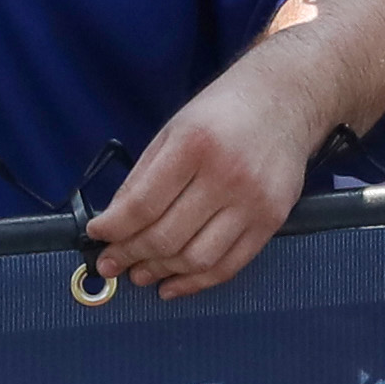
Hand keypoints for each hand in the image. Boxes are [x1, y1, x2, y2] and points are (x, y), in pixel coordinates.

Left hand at [87, 83, 316, 297]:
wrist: (286, 99)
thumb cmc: (225, 112)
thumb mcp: (173, 129)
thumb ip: (143, 176)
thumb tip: (114, 222)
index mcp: (195, 145)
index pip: (143, 204)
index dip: (114, 228)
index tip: (97, 235)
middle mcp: (227, 175)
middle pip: (167, 236)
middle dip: (131, 256)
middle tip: (113, 263)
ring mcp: (254, 201)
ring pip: (197, 258)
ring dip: (161, 273)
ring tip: (141, 274)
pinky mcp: (273, 220)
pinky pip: (230, 265)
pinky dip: (197, 282)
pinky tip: (174, 283)